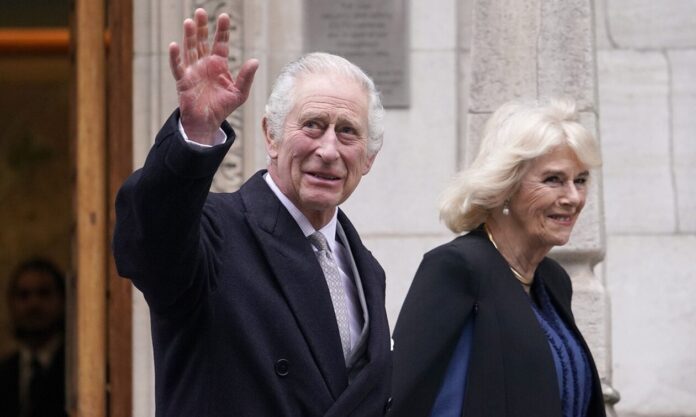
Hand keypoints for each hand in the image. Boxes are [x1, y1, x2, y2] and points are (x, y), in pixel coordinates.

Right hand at [169, 8, 258, 143]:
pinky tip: (174, 45)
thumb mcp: (240, 93)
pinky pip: (178, 67)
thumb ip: (246, 77)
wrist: (208, 123)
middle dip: (202, 27)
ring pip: (189, 49)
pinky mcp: (183, 81)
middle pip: (202, 41)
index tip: (224, 16)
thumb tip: (255, 61)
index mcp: (218, 64)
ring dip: (189, 36)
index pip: (220, 43)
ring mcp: (193, 71)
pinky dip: (175, 57)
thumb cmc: (223, 107)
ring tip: (189, 22)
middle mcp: (204, 64)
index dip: (222, 30)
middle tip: (201, 11)